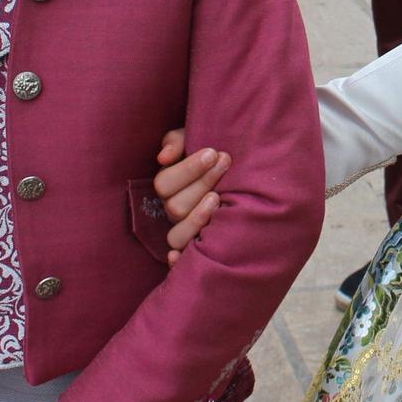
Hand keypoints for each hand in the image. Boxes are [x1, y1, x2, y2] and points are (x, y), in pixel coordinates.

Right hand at [150, 142, 230, 261]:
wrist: (237, 169)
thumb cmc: (214, 153)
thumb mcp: (194, 140)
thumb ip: (177, 141)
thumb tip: (164, 158)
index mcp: (169, 187)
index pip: (165, 183)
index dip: (188, 169)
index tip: (213, 152)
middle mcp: (173, 211)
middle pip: (175, 207)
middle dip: (202, 183)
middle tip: (225, 162)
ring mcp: (184, 231)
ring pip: (178, 235)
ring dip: (197, 217)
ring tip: (218, 198)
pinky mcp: (197, 248)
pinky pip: (182, 261)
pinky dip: (180, 262)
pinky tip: (196, 250)